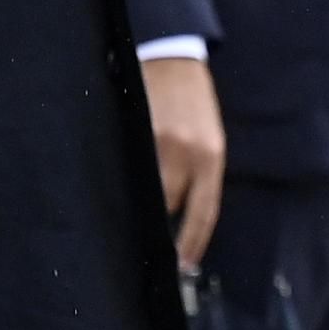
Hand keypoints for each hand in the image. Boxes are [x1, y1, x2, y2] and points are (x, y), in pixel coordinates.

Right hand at [140, 55, 225, 269]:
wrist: (175, 62)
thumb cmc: (194, 107)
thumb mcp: (209, 140)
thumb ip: (199, 175)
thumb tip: (181, 218)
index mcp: (211, 157)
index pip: (204, 212)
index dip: (192, 243)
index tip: (183, 267)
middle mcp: (187, 153)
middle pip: (169, 208)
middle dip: (159, 232)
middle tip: (151, 257)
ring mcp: (158, 145)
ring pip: (146, 194)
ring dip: (140, 212)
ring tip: (129, 233)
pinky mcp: (134, 135)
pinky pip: (128, 172)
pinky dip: (124, 189)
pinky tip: (117, 200)